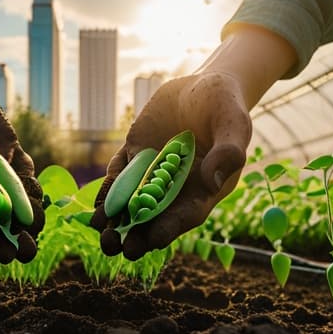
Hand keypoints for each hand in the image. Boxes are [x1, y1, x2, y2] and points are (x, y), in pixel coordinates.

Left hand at [91, 72, 251, 259]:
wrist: (204, 86)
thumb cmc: (226, 108)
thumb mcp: (234, 126)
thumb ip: (228, 152)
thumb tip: (211, 180)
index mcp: (202, 189)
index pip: (185, 216)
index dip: (168, 230)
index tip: (152, 241)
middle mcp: (175, 187)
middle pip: (153, 218)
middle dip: (134, 235)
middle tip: (117, 246)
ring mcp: (152, 172)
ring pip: (131, 202)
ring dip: (115, 220)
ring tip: (100, 231)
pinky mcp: (135, 155)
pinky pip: (119, 176)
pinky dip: (108, 191)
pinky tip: (98, 204)